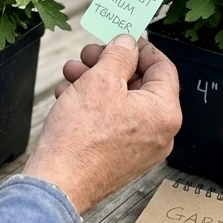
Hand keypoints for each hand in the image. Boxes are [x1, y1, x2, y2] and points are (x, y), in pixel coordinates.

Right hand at [24, 35, 180, 214]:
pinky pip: (113, 123)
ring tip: (71, 75)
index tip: (123, 38)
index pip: (163, 68)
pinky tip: (69, 97)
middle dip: (109, 65)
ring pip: (122, 103)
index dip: (140, 48)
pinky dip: (94, 106)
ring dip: (96, 83)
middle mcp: (160, 134)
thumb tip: (127, 44)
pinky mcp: (121, 159)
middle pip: (139, 85)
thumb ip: (119, 55)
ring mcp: (141, 149)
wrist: (58, 184)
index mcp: (165, 113)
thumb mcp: (100, 80)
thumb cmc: (80, 139)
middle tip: (88, 56)